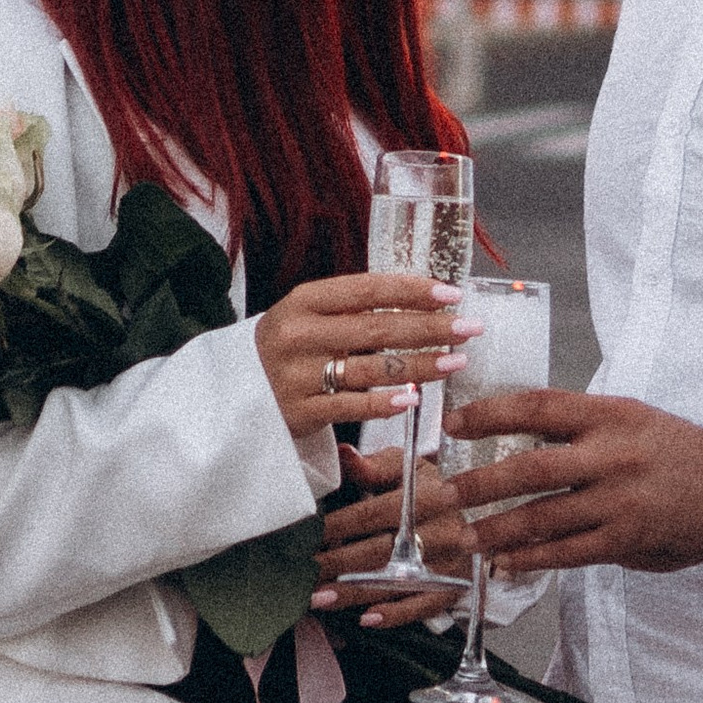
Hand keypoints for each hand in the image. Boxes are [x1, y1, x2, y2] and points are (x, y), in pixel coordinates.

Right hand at [255, 268, 462, 440]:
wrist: (233, 394)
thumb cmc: (287, 349)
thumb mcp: (307, 318)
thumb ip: (351, 309)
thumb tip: (422, 302)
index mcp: (302, 302)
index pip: (366, 289)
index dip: (411, 290)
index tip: (451, 293)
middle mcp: (297, 335)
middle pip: (376, 329)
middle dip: (430, 328)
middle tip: (469, 328)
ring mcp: (296, 376)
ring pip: (370, 369)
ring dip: (420, 365)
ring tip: (456, 362)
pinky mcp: (299, 412)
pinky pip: (352, 406)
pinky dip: (386, 402)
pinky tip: (414, 398)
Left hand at [312, 442, 474, 627]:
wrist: (476, 511)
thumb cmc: (429, 487)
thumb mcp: (406, 468)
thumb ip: (373, 466)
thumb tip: (344, 454)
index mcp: (427, 496)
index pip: (376, 513)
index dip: (341, 525)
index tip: (310, 535)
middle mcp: (441, 530)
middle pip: (382, 551)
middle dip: (338, 564)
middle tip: (303, 573)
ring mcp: (449, 563)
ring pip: (396, 582)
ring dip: (355, 593)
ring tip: (318, 598)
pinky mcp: (454, 587)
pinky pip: (423, 605)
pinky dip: (395, 614)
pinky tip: (366, 618)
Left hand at [443, 388, 702, 577]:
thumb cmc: (674, 451)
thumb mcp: (631, 417)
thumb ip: (581, 425)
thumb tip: (517, 428)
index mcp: (610, 415)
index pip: (538, 407)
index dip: (490, 414)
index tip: (454, 425)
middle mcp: (611, 456)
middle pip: (531, 468)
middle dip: (481, 483)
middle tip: (447, 492)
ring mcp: (617, 501)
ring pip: (542, 517)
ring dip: (497, 529)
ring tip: (466, 537)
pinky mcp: (624, 540)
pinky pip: (567, 553)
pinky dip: (531, 559)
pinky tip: (506, 562)